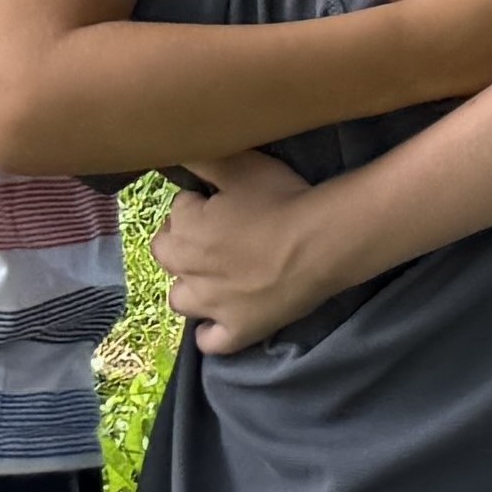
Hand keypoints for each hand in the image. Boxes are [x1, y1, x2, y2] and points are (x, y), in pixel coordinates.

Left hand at [149, 147, 342, 353]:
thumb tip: (174, 150)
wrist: (323, 241)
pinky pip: (210, 341)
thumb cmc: (282, 199)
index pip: (177, 211)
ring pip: (179, 299)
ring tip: (218, 274)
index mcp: (184, 229)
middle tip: (221, 231)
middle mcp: (187, 271)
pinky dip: (211, 332)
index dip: (199, 203)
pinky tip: (222, 318)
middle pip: (168, 255)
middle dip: (185, 242)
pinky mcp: (237, 330)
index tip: (223, 198)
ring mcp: (210, 306)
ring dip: (191, 286)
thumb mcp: (241, 164)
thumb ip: (202, 158)